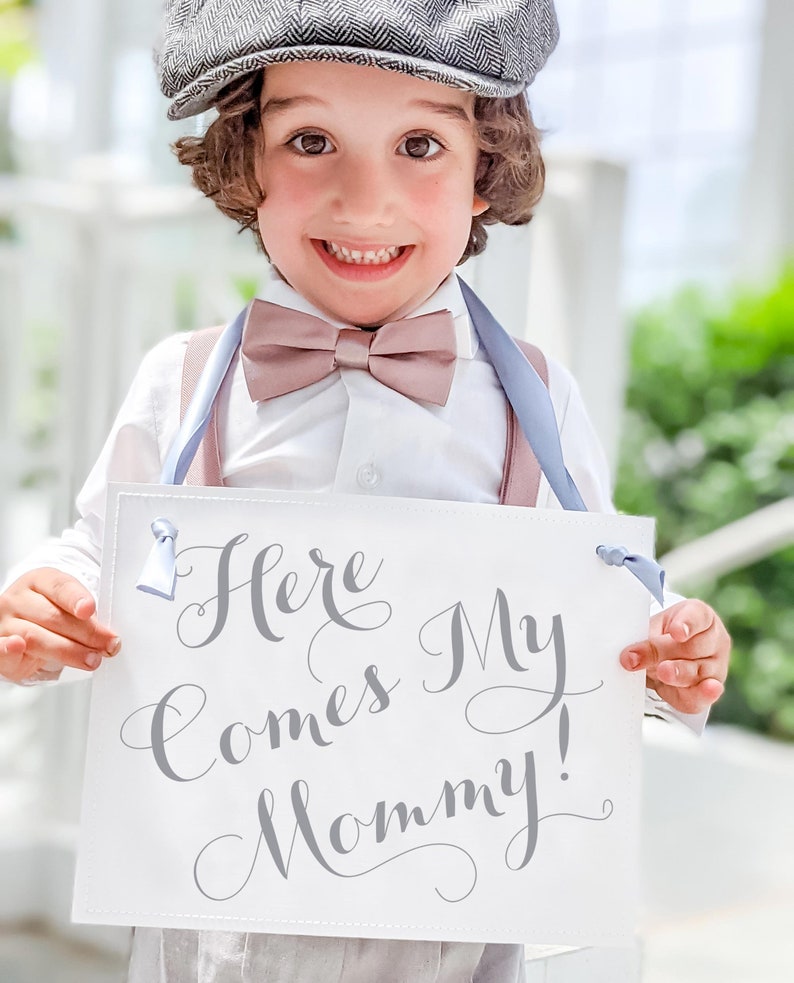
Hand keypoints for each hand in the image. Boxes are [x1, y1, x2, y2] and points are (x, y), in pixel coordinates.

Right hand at [0, 568, 119, 682]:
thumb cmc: (50, 614)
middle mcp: (18, 598)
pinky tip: (18, 646)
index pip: (59, 586)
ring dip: (68, 651)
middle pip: (52, 615)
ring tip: (91, 659)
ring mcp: (5, 621)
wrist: (22, 626)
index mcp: (40, 580)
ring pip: (35, 636)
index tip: (89, 609)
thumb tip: (109, 636)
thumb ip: (86, 617)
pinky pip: (1, 648)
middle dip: (86, 633)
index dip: (76, 598)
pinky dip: (9, 649)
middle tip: (108, 644)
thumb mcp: (70, 607)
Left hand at [619, 599, 730, 714]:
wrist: (664, 656)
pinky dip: (700, 695)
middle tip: (638, 658)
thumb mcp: (651, 629)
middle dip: (662, 653)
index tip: (677, 632)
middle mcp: (714, 641)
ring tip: (661, 672)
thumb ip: (645, 640)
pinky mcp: (708, 691)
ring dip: (676, 674)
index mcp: (701, 616)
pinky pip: (702, 696)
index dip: (687, 624)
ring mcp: (715, 667)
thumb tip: (631, 657)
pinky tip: (705, 691)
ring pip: (696, 672)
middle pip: (692, 648)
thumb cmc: (661, 635)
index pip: (697, 616)